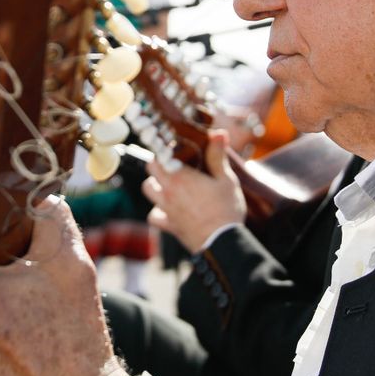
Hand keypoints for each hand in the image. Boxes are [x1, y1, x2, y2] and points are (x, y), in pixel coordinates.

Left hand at [143, 129, 246, 252]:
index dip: (164, 149)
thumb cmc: (225, 209)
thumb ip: (218, 156)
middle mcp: (167, 191)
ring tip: (169, 184)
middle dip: (158, 164)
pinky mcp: (168, 225)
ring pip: (148, 190)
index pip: (159, 155)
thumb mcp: (226, 180)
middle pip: (150, 170)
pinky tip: (168, 210)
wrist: (221, 242)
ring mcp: (166, 209)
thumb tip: (219, 133)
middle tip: (173, 164)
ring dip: (155, 185)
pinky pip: (153, 216)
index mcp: (180, 176)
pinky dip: (157, 211)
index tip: (174, 148)